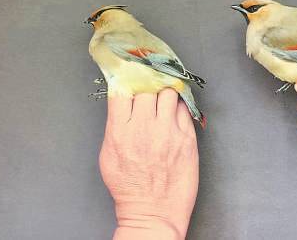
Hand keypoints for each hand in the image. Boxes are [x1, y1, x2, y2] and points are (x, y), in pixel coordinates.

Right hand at [99, 89, 198, 239]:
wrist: (153, 213)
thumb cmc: (129, 187)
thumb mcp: (108, 155)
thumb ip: (115, 125)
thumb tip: (122, 101)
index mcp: (121, 132)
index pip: (122, 92)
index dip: (127, 85)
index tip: (130, 84)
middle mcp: (145, 128)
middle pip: (147, 90)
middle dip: (147, 92)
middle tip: (149, 99)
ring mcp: (168, 132)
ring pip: (169, 93)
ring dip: (165, 96)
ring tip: (164, 105)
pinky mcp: (187, 138)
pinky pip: (184, 109)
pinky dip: (179, 108)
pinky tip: (175, 116)